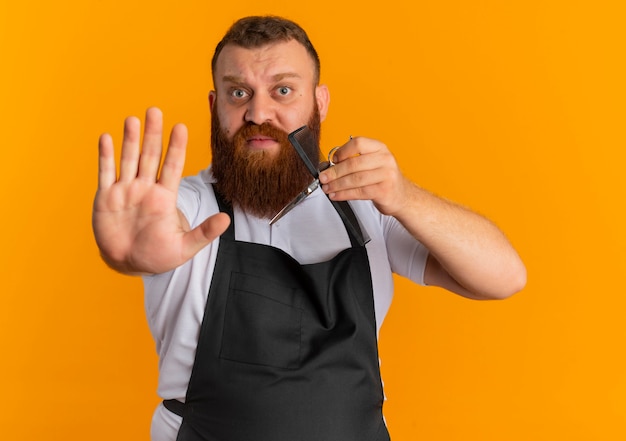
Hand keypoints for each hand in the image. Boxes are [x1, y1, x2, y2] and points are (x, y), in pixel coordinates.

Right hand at [92, 107, 229, 273]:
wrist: (129, 263)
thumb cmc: (158, 256)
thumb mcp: (185, 247)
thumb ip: (204, 232)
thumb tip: (227, 219)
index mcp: (165, 198)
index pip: (172, 167)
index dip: (176, 147)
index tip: (181, 127)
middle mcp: (145, 189)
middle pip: (150, 156)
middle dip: (152, 134)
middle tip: (155, 110)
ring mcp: (125, 191)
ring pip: (128, 160)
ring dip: (130, 140)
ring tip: (133, 119)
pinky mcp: (106, 198)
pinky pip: (106, 173)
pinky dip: (105, 157)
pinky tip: (106, 138)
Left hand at [318, 137, 410, 215]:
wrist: (402, 196)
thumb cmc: (383, 178)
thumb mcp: (373, 163)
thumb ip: (354, 161)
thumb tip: (328, 166)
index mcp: (380, 148)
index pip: (358, 143)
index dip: (342, 151)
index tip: (332, 160)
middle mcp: (385, 159)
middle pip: (354, 164)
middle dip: (334, 172)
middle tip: (323, 178)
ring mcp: (386, 175)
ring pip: (355, 179)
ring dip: (337, 185)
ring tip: (327, 188)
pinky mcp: (384, 191)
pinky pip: (359, 192)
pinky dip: (344, 194)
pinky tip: (336, 195)